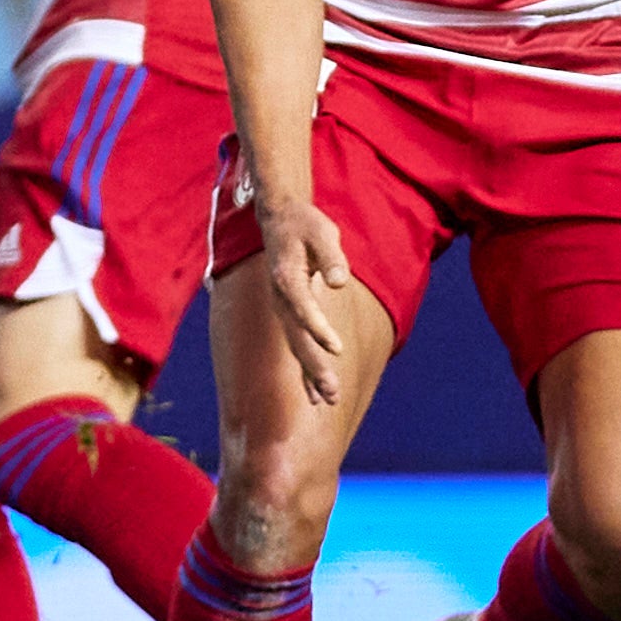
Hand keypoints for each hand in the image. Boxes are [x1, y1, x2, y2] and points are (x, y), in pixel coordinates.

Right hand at [259, 198, 359, 404]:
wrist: (280, 221)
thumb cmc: (305, 225)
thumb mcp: (322, 232)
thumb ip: (331, 256)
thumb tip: (339, 281)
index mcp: (287, 278)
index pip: (303, 308)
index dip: (319, 329)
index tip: (337, 348)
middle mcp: (280, 299)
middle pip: (297, 338)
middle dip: (314, 366)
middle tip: (332, 392)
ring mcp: (283, 310)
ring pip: (297, 347)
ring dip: (311, 375)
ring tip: (328, 400)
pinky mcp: (290, 315)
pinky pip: (298, 346)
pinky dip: (307, 371)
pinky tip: (316, 395)